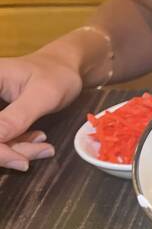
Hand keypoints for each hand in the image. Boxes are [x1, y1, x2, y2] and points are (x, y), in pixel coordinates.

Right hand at [0, 53, 82, 170]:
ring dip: (16, 149)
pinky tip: (37, 139)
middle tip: (42, 149)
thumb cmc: (56, 73)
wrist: (64, 68)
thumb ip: (17, 117)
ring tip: (44, 144)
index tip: (21, 160)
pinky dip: (17, 145)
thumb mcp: (42, 94)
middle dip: (9, 150)